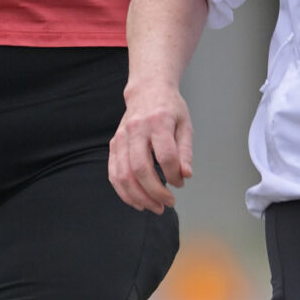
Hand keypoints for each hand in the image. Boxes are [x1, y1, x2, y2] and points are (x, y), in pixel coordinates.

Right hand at [108, 76, 192, 213]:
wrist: (146, 91)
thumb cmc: (169, 109)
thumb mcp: (185, 125)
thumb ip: (185, 151)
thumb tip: (185, 175)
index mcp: (158, 122)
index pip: (165, 155)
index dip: (174, 174)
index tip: (181, 183)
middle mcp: (136, 129)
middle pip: (141, 167)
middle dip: (155, 191)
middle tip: (168, 204)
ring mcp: (121, 138)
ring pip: (123, 173)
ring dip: (138, 196)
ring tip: (153, 208)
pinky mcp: (113, 145)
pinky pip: (113, 172)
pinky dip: (123, 191)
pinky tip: (136, 201)